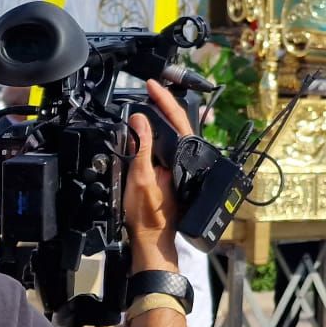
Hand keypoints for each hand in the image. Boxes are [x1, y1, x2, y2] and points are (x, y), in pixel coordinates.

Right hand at [126, 80, 187, 272]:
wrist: (151, 241)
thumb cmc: (147, 216)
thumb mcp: (140, 177)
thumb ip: (141, 146)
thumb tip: (140, 119)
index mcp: (183, 158)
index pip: (176, 120)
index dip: (164, 100)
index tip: (151, 85)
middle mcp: (185, 161)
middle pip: (178, 125)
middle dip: (164, 104)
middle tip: (149, 89)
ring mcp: (179, 168)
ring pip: (173, 135)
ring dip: (161, 117)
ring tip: (149, 102)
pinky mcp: (172, 174)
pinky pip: (166, 147)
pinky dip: (158, 133)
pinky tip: (148, 130)